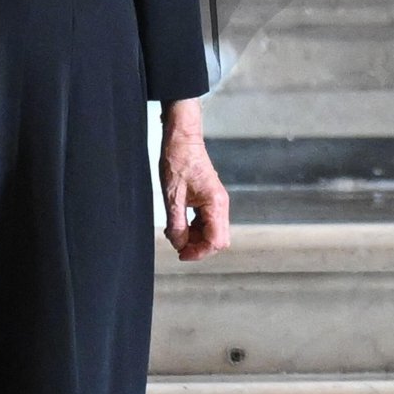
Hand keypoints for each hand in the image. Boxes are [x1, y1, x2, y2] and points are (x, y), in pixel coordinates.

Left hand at [160, 99, 230, 261]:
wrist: (182, 139)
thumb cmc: (178, 161)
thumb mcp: (172, 196)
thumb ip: (176, 224)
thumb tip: (179, 245)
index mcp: (215, 204)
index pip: (216, 241)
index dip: (199, 252)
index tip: (181, 254)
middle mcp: (221, 205)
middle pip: (218, 240)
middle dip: (198, 247)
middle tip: (177, 244)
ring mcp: (217, 202)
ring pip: (213, 232)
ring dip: (195, 238)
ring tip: (174, 233)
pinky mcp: (210, 199)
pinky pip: (207, 222)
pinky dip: (194, 228)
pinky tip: (178, 224)